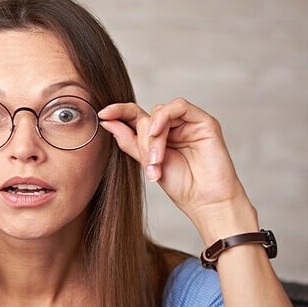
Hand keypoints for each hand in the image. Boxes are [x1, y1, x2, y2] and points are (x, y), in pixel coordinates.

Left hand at [98, 98, 256, 242]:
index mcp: (158, 136)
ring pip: (159, 112)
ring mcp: (188, 122)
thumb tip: (106, 121)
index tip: (102, 115)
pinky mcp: (203, 121)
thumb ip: (129, 141)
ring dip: (153, 136)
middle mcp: (172, 126)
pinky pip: (179, 106)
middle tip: (149, 163)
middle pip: (145, 118)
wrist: (205, 200)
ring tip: (156, 160)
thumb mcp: (146, 162)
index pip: (135, 116)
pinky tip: (158, 133)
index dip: (118, 111)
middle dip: (142, 141)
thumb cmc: (181, 185)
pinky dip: (164, 117)